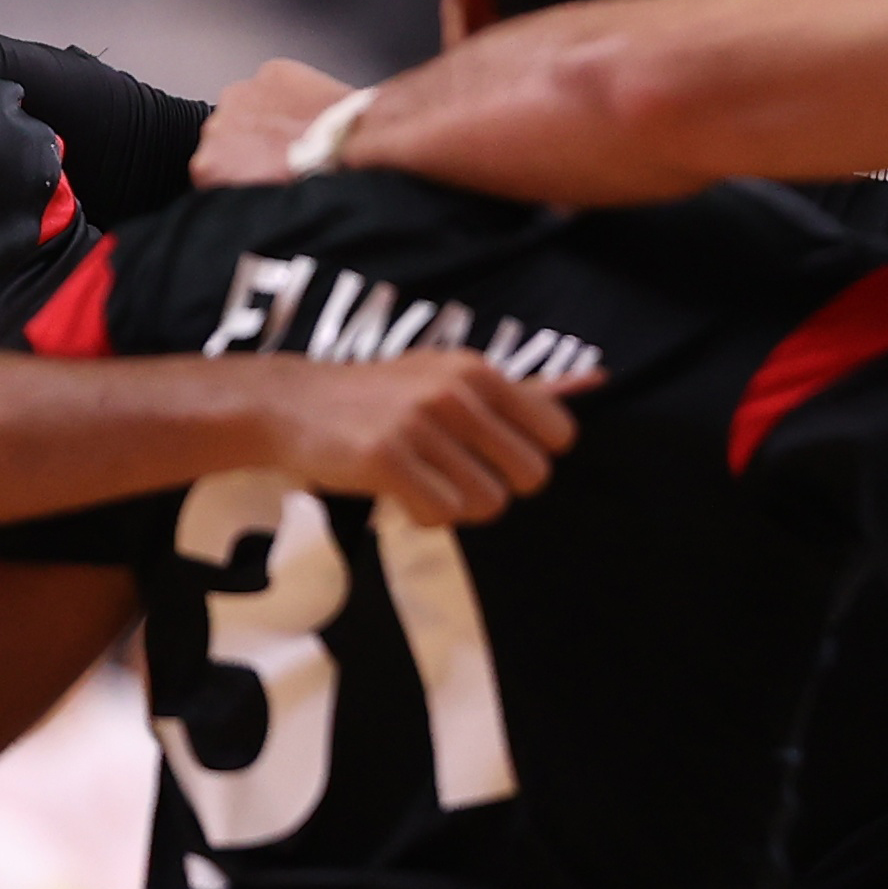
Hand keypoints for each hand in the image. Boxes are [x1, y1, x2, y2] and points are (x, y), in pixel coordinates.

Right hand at [194, 59, 356, 186]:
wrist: (350, 141)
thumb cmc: (314, 174)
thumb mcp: (266, 200)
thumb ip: (241, 189)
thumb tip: (247, 190)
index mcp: (208, 164)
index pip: (211, 169)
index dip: (236, 172)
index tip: (256, 174)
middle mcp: (216, 125)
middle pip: (227, 135)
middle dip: (249, 142)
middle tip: (282, 154)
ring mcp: (241, 93)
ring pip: (247, 106)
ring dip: (266, 116)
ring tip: (297, 132)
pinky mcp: (270, 72)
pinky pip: (275, 83)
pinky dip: (288, 93)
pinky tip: (307, 110)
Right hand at [250, 347, 584, 523]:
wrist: (290, 404)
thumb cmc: (385, 395)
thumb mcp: (453, 375)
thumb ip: (525, 389)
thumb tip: (597, 381)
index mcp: (480, 372)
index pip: (559, 435)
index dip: (530, 454)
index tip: (493, 451)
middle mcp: (455, 393)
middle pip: (531, 477)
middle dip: (499, 485)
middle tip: (455, 470)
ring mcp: (418, 425)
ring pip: (488, 504)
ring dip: (458, 503)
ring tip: (424, 477)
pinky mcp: (384, 460)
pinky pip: (441, 516)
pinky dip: (423, 515)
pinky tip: (398, 491)